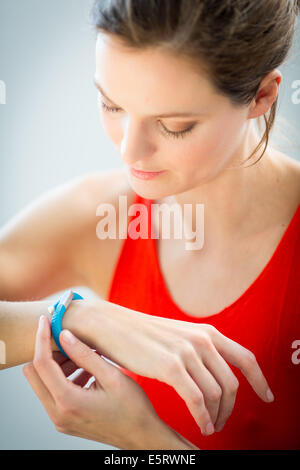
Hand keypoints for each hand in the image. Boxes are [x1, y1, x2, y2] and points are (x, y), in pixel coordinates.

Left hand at [22, 315, 196, 449]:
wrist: (141, 436)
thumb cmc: (132, 408)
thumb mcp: (111, 376)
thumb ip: (85, 355)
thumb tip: (64, 335)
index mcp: (68, 401)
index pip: (42, 363)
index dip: (42, 338)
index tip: (46, 320)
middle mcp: (57, 413)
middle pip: (34, 373)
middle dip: (47, 352)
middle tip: (67, 340)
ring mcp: (59, 419)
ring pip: (42, 382)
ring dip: (57, 365)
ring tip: (83, 357)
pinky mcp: (64, 420)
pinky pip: (52, 393)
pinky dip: (63, 377)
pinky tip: (86, 371)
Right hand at [87, 300, 274, 435]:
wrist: (110, 325)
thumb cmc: (143, 335)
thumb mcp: (179, 335)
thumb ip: (200, 349)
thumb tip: (214, 372)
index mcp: (207, 332)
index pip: (246, 358)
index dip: (260, 380)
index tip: (267, 396)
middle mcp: (202, 340)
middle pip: (232, 383)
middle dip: (231, 408)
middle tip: (223, 422)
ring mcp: (187, 352)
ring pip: (216, 394)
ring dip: (217, 416)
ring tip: (210, 426)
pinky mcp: (170, 366)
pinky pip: (197, 400)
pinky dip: (203, 417)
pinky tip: (202, 425)